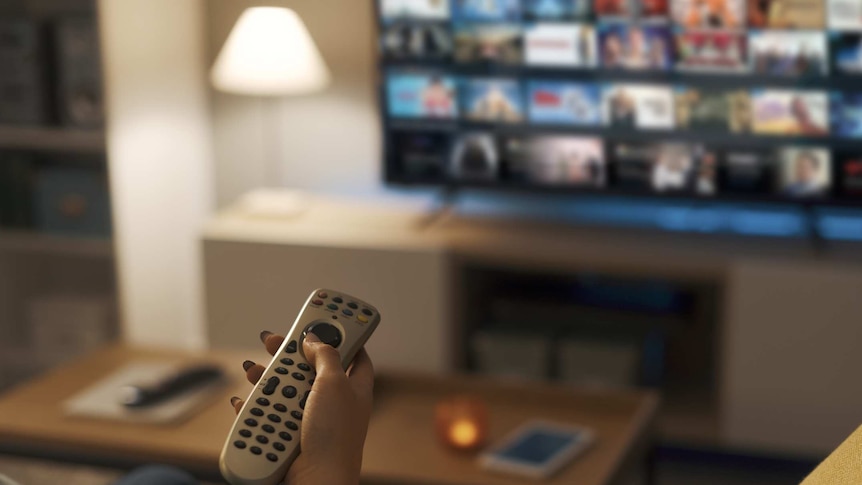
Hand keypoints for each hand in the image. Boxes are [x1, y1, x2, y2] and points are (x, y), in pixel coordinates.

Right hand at [230, 331, 373, 484]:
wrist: (315, 483)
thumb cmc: (333, 436)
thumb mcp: (335, 383)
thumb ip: (326, 355)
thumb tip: (315, 338)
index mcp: (353, 387)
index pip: (354, 352)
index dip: (341, 332)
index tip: (327, 313)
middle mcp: (333, 402)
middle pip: (310, 367)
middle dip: (290, 353)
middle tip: (273, 338)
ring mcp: (310, 421)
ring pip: (284, 391)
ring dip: (265, 379)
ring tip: (252, 371)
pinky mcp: (288, 438)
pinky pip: (266, 416)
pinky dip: (253, 408)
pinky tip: (243, 401)